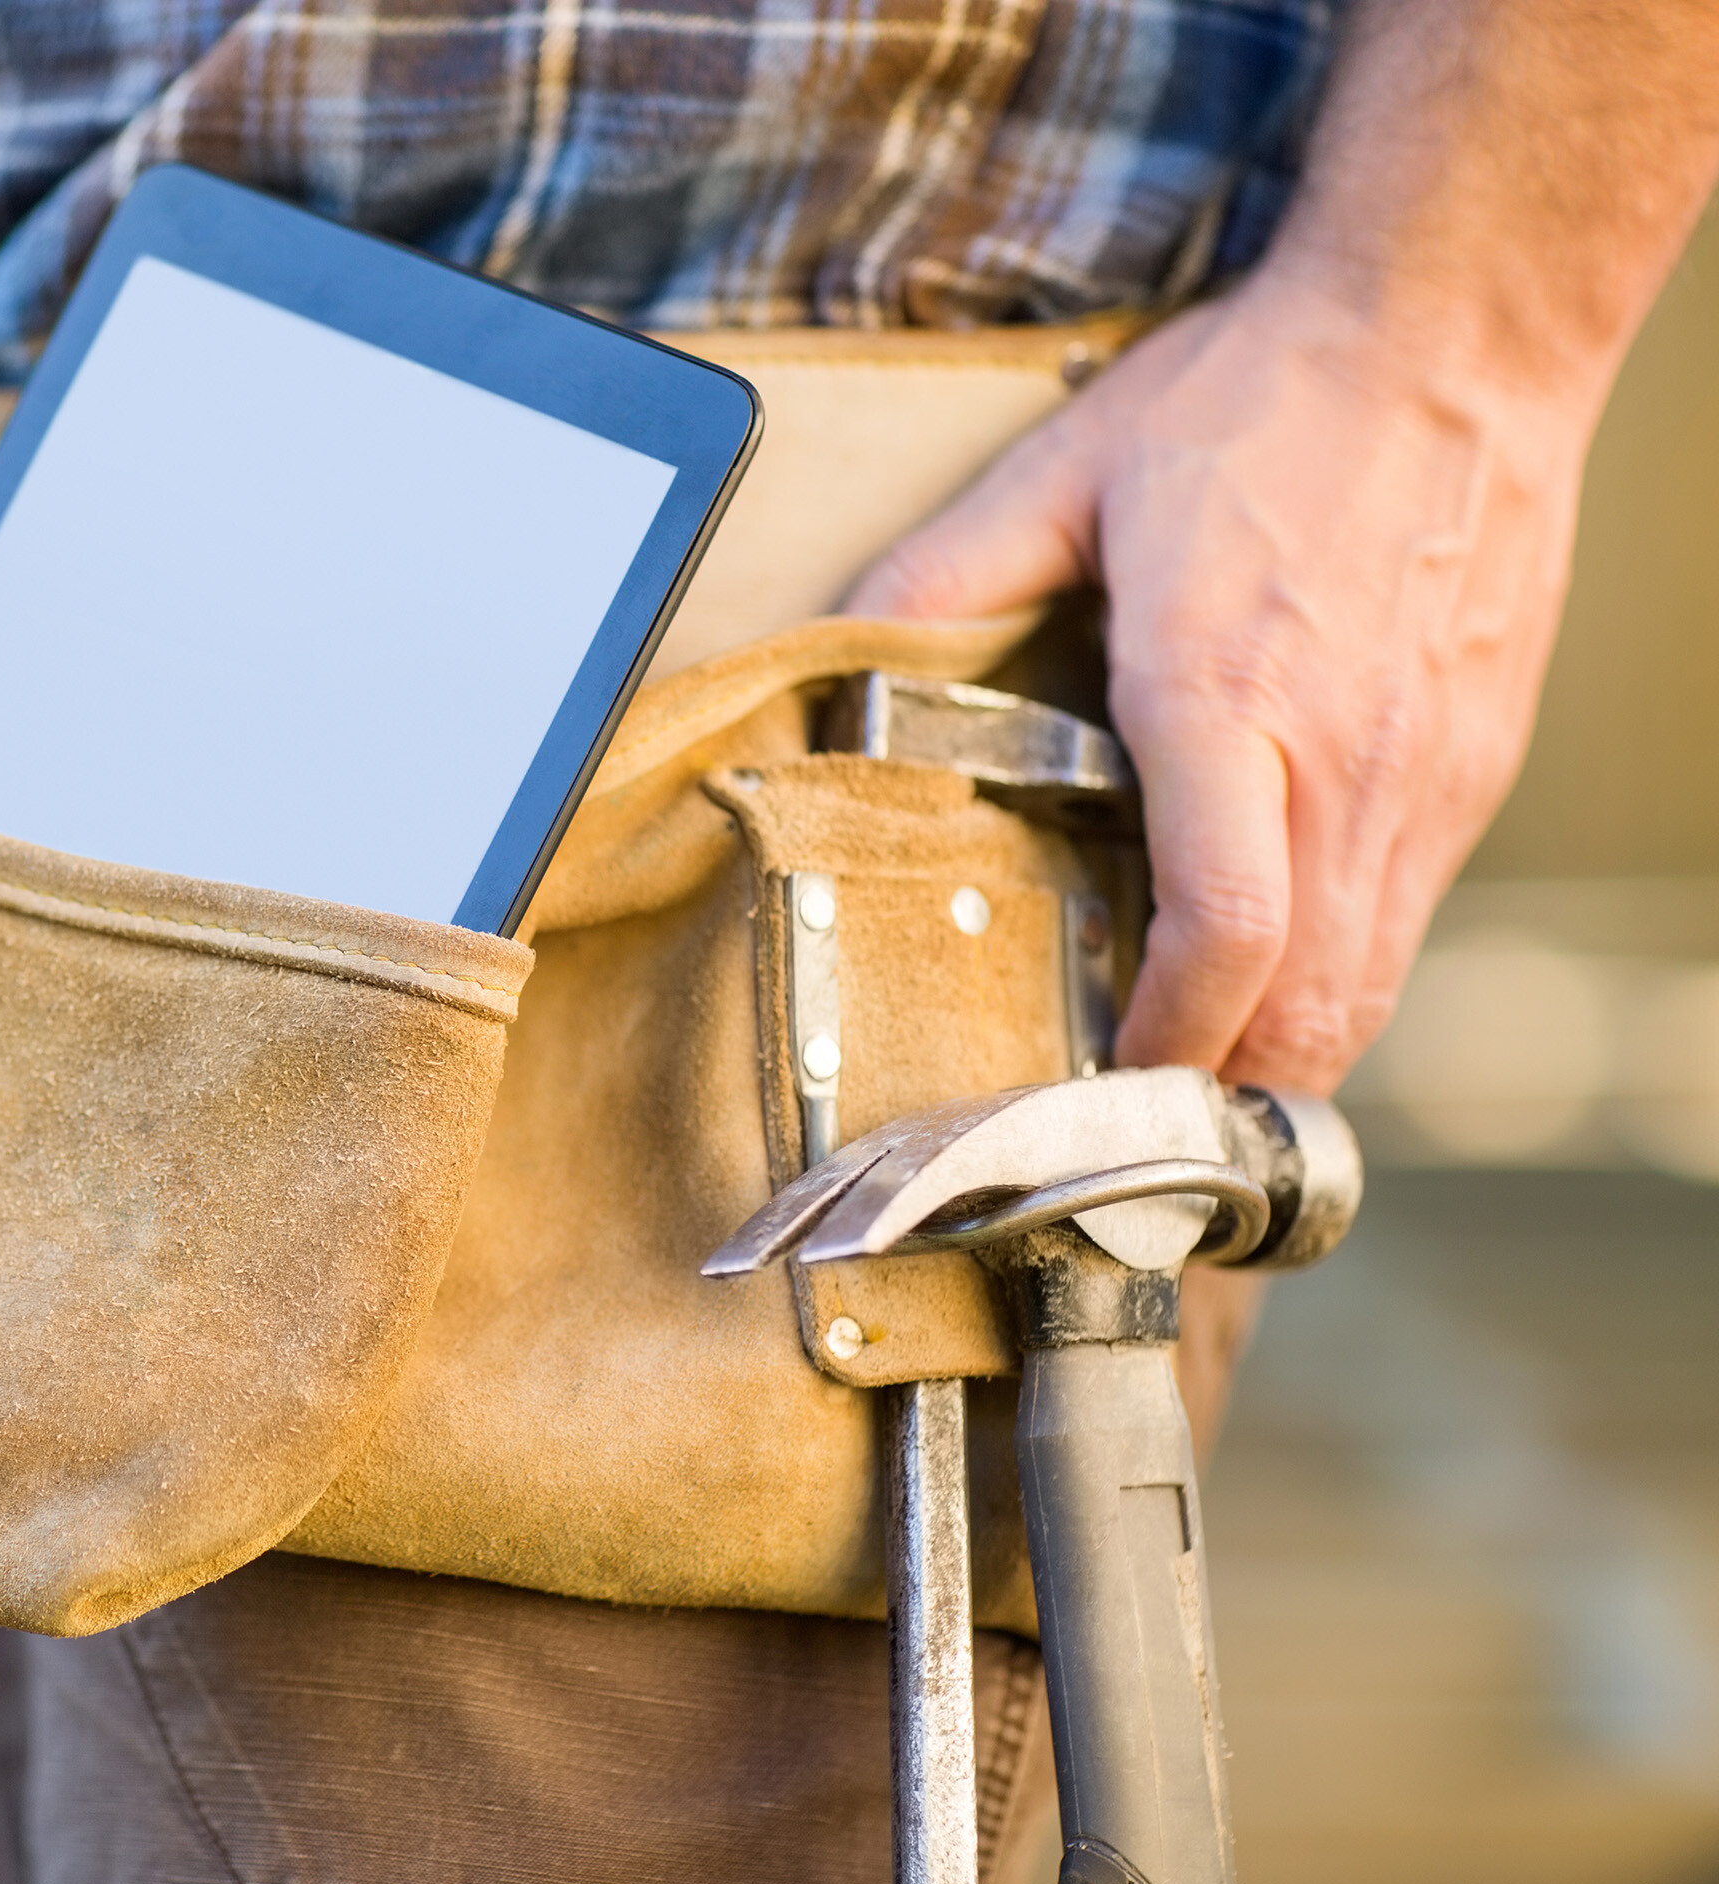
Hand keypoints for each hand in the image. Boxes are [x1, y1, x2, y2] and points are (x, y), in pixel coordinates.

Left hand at [846, 273, 1590, 1092]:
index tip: (1103, 1070)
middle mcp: (1347, 757)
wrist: (1458, 327)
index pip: (1224, 932)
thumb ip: (946, 576)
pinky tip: (1273, 955)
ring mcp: (1433, 770)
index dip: (1165, 1035)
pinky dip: (1342, 969)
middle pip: (1311, 1004)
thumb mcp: (1069, 471)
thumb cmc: (1262, 398)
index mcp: (1227, 695)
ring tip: (1198, 1064)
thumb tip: (840, 642)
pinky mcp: (1480, 761)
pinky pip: (1410, 914)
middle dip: (1222, 1089)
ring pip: (1375, 980)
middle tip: (1138, 1117)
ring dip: (1287, 1046)